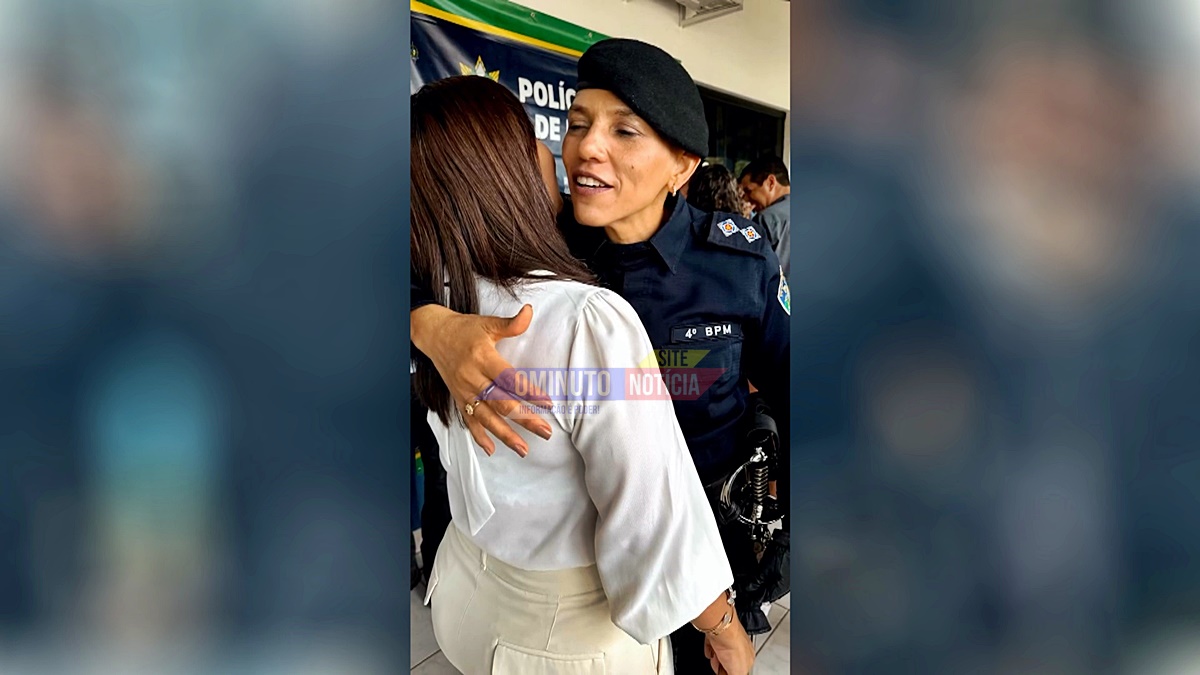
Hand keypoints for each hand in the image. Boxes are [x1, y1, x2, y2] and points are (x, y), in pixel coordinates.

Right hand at [411, 304, 553, 455]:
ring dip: (506, 435)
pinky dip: (479, 437)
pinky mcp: (459, 399)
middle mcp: (472, 377)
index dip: (529, 392)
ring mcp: (464, 391)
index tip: (547, 403)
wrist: (434, 335)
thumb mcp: (487, 323)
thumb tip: (529, 312)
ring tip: (523, 448)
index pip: (509, 378)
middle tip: (545, 431)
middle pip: (501, 403)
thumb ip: (511, 323)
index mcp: (482, 357)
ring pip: (487, 418)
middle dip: (524, 419)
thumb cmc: (464, 330)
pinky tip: (491, 449)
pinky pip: (469, 421)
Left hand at [703, 614, 754, 674]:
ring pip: (720, 653)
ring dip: (716, 658)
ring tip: (714, 657)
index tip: (726, 672)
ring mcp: (729, 638)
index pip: (739, 669)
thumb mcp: (738, 671)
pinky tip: (710, 650)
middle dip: (723, 665)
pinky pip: (711, 644)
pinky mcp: (718, 634)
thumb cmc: (733, 646)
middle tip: (720, 665)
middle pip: (729, 661)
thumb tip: (733, 674)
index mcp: (749, 656)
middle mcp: (741, 646)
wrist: (722, 630)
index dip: (731, 671)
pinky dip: (709, 648)